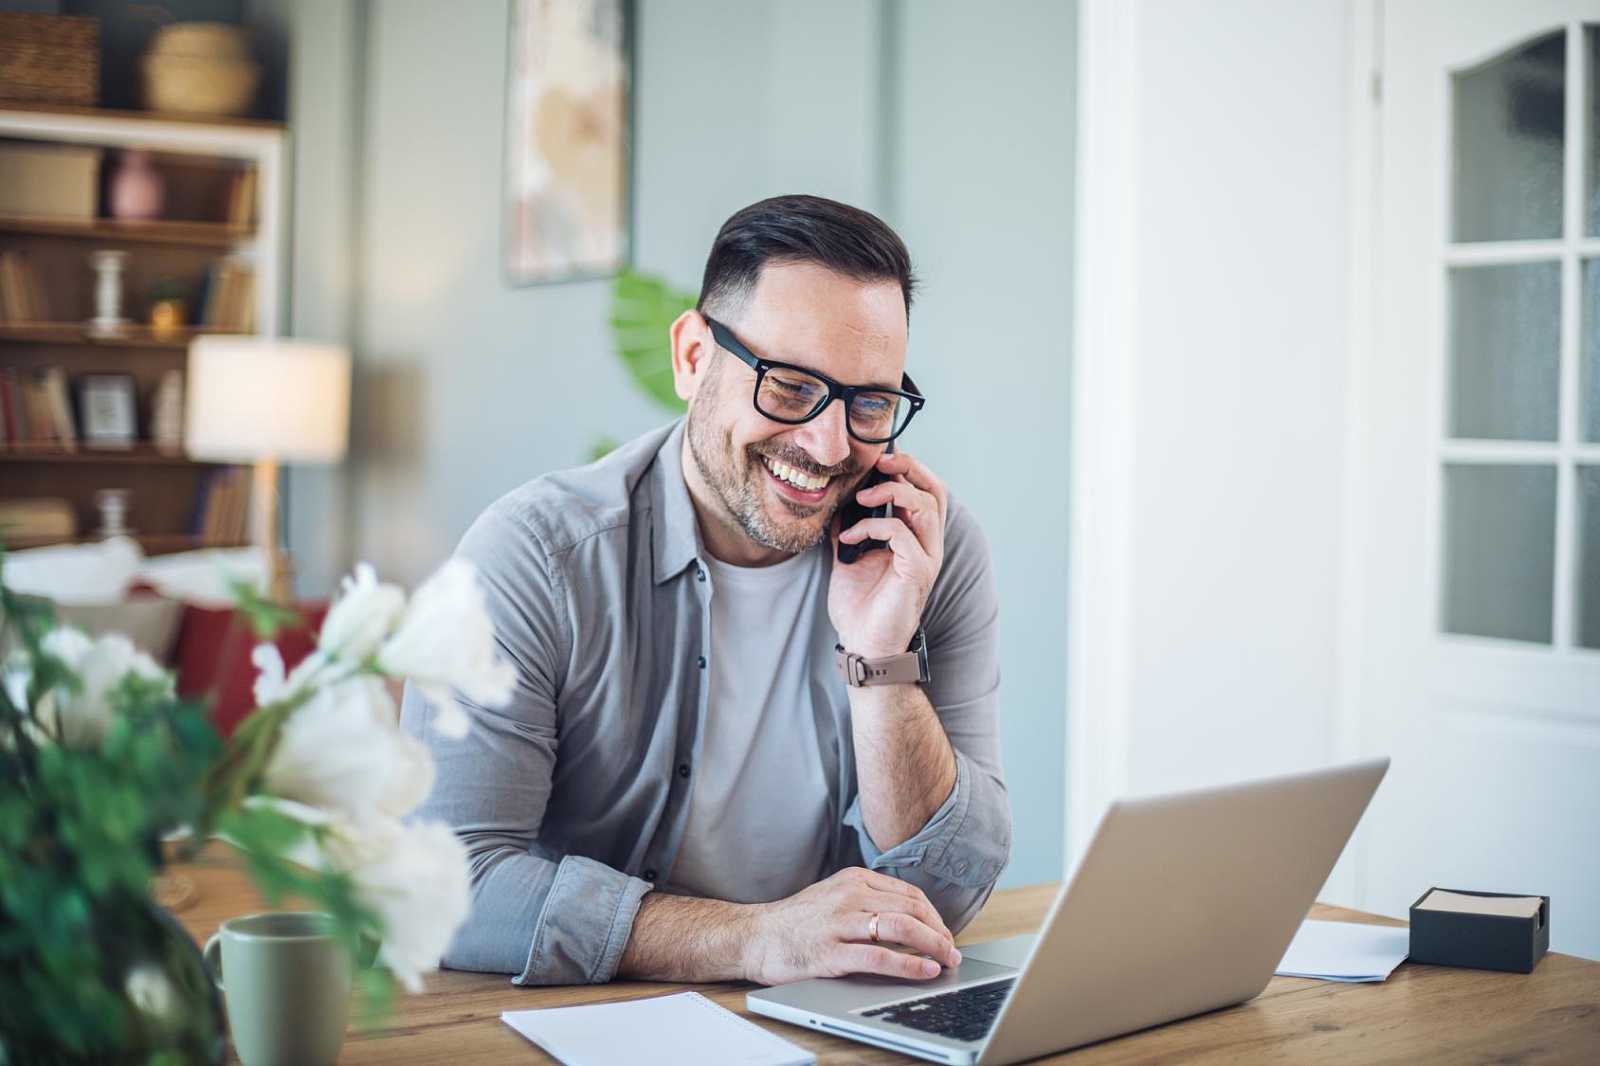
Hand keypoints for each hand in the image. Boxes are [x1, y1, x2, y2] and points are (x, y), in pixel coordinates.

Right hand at [742, 867, 962, 985]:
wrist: (755, 936)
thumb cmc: (796, 921)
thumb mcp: (833, 895)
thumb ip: (866, 900)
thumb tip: (909, 919)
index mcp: (853, 879)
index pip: (908, 893)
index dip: (934, 915)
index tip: (944, 933)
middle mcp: (850, 895)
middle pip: (911, 909)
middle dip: (939, 931)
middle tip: (953, 950)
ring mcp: (840, 922)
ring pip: (901, 928)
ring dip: (933, 945)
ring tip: (947, 960)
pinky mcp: (831, 951)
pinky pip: (880, 957)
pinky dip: (909, 964)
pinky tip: (925, 971)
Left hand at [828, 450, 948, 658]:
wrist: (862, 644)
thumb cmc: (859, 606)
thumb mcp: (849, 556)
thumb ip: (850, 528)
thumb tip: (839, 504)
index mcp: (916, 538)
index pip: (926, 491)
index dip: (909, 469)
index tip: (880, 460)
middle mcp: (928, 546)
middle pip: (935, 491)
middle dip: (910, 468)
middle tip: (881, 463)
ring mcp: (927, 558)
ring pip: (925, 506)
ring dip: (892, 492)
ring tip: (863, 496)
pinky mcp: (918, 572)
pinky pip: (901, 533)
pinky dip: (873, 525)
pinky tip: (851, 536)